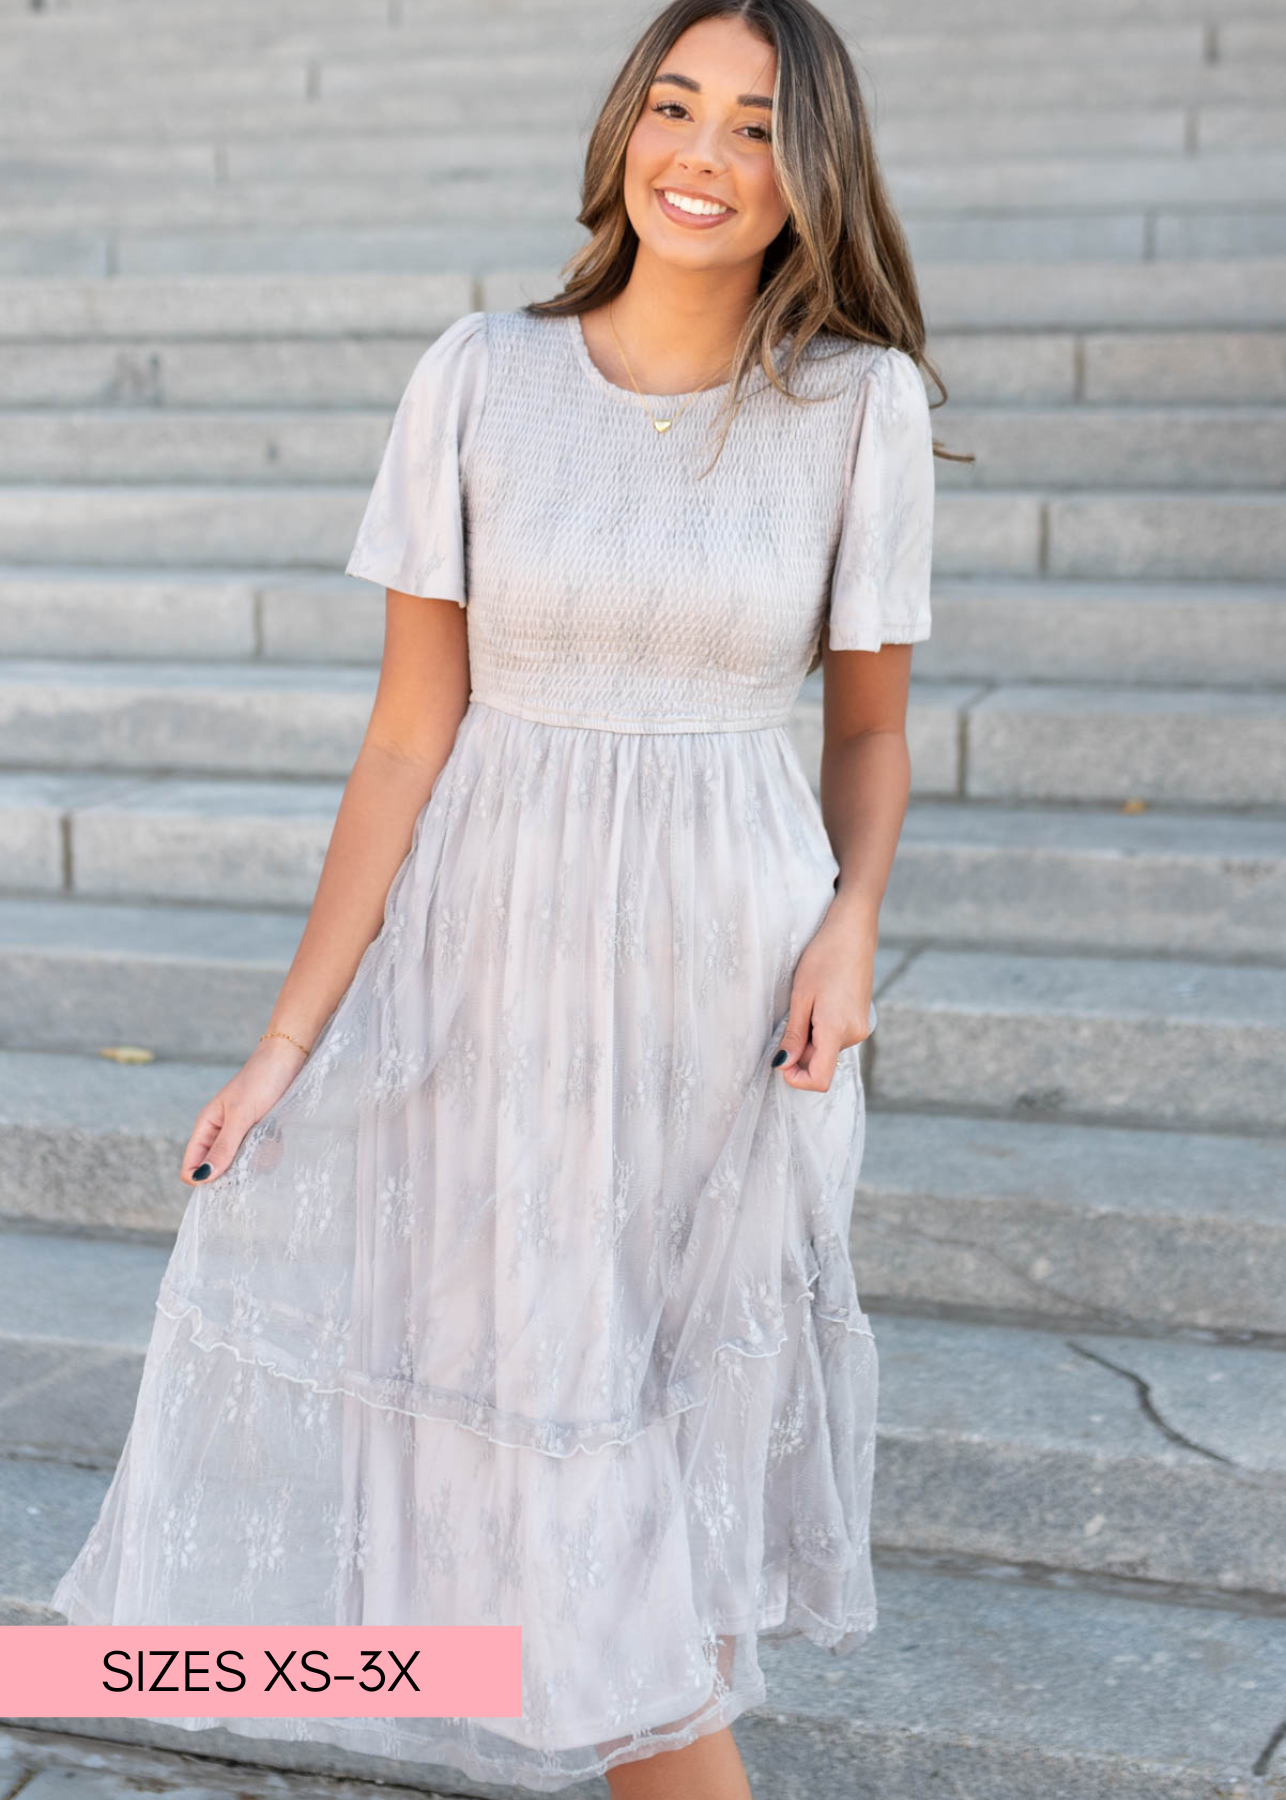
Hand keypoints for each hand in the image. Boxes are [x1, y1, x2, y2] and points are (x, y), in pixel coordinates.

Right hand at [179, 1036, 307, 1184]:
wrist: (287, 1058)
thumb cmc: (261, 1081)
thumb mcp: (241, 1116)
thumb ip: (223, 1147)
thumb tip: (202, 1178)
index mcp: (206, 1127)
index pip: (190, 1167)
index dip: (203, 1180)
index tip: (228, 1180)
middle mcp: (220, 1133)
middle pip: (216, 1170)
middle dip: (233, 1173)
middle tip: (252, 1161)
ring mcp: (240, 1134)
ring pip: (239, 1165)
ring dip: (254, 1162)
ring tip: (270, 1144)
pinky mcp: (258, 1132)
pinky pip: (258, 1155)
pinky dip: (267, 1153)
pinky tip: (278, 1141)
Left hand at [774, 904, 876, 1092]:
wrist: (853, 933)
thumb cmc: (824, 958)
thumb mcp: (801, 997)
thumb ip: (794, 1035)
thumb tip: (783, 1064)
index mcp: (836, 1030)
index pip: (820, 1079)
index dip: (797, 1079)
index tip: (781, 1062)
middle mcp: (854, 1034)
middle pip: (820, 1062)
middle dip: (800, 1050)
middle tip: (791, 1017)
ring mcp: (860, 1028)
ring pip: (827, 1048)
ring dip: (810, 1036)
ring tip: (807, 1003)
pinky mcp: (861, 1020)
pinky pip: (836, 1036)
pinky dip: (821, 1028)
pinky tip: (819, 1002)